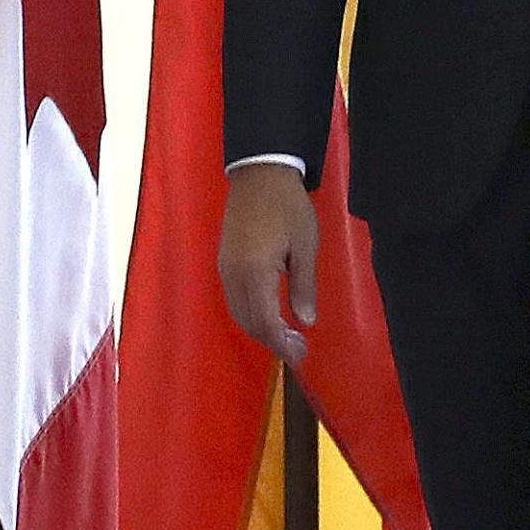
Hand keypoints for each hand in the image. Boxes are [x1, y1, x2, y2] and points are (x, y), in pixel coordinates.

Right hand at [220, 163, 320, 364]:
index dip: (281, 344)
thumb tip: (305, 322)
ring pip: (238, 312)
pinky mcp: (224, 261)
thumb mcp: (305, 246)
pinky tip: (270, 314)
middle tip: (299, 350)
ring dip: (261, 329)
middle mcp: (234, 275)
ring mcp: (225, 268)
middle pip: (248, 322)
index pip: (264, 322)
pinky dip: (251, 314)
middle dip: (272, 341)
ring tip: (288, 336)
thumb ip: (304, 287)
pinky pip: (234, 298)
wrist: (259, 173)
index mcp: (255, 272)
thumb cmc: (288, 207)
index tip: (300, 356)